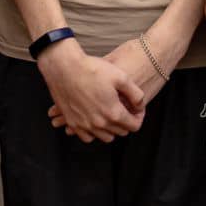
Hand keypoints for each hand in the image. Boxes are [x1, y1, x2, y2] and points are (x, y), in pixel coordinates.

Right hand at [49, 36, 171, 132]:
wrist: (65, 68)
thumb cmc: (92, 70)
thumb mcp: (121, 77)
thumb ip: (136, 94)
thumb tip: (140, 106)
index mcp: (113, 113)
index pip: (134, 126)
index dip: (139, 117)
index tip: (136, 109)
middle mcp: (99, 124)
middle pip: (120, 132)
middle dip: (126, 122)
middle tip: (124, 108)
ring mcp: (84, 125)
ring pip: (105, 137)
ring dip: (111, 128)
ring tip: (110, 113)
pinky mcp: (72, 123)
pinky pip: (88, 137)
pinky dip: (94, 132)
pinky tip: (95, 119)